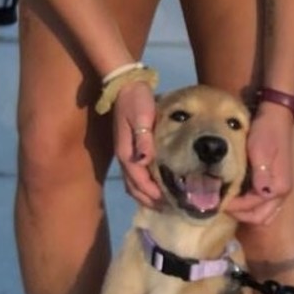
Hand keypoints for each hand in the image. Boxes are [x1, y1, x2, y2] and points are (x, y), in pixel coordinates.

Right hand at [112, 80, 163, 208]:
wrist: (126, 85)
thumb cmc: (135, 100)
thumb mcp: (140, 116)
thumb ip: (143, 139)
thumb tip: (144, 161)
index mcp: (126, 151)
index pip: (138, 180)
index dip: (152, 193)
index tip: (168, 202)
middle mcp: (124, 156)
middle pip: (133, 187)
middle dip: (149, 200)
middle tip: (169, 208)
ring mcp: (125, 153)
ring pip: (133, 183)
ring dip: (146, 195)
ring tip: (163, 202)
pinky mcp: (129, 149)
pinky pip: (135, 175)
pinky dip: (144, 185)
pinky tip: (157, 186)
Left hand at [225, 103, 293, 225]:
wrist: (276, 114)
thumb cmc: (267, 131)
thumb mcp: (261, 150)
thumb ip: (260, 173)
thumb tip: (261, 193)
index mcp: (279, 187)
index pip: (253, 209)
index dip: (234, 207)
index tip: (218, 199)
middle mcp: (281, 192)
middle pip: (259, 216)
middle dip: (239, 214)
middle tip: (221, 203)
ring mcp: (279, 187)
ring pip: (261, 212)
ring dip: (244, 210)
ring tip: (227, 200)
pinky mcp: (274, 181)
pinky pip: (262, 202)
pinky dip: (249, 203)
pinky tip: (236, 194)